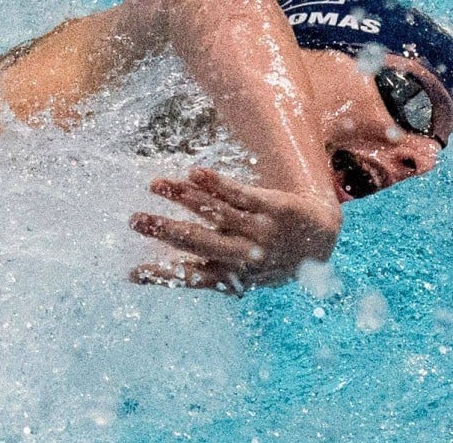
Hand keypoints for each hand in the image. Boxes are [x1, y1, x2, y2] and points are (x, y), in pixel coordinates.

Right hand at [128, 168, 341, 294]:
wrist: (321, 240)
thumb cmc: (274, 259)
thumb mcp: (245, 276)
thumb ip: (211, 273)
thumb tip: (164, 276)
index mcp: (233, 276)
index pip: (191, 277)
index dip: (161, 276)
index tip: (131, 272)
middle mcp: (245, 256)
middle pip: (199, 242)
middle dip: (164, 231)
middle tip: (134, 221)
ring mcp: (260, 230)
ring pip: (216, 213)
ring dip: (183, 198)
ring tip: (156, 185)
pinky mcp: (273, 207)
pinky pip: (239, 193)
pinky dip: (215, 184)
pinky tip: (193, 174)